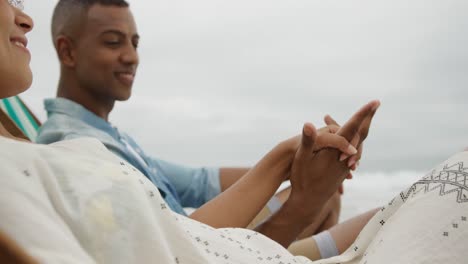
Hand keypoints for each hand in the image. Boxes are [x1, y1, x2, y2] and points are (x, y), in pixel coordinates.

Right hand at [287, 100, 379, 218]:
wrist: (309, 202)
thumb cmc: (303, 179)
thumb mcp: (302, 159)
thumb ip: (308, 141)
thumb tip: (308, 124)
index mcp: (336, 150)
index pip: (352, 127)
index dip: (363, 114)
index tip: (375, 102)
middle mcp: (346, 157)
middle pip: (361, 134)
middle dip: (367, 118)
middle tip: (376, 104)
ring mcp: (347, 164)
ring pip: (358, 144)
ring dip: (358, 129)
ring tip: (360, 116)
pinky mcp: (345, 169)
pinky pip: (353, 152)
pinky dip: (352, 140)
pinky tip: (351, 137)